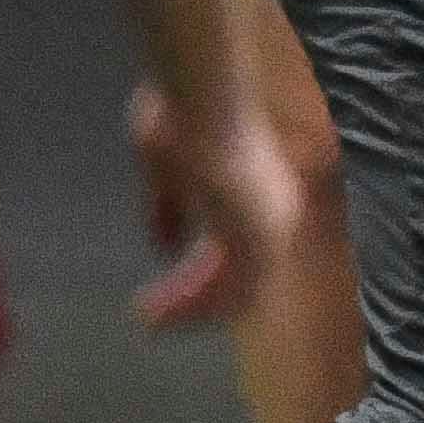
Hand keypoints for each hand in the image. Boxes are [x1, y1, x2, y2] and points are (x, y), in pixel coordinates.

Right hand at [126, 82, 303, 330]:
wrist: (196, 102)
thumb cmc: (183, 120)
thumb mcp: (169, 173)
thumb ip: (172, 210)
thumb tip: (166, 245)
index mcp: (263, 199)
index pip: (244, 256)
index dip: (207, 280)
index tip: (176, 294)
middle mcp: (275, 217)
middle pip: (241, 279)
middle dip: (196, 301)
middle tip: (157, 318)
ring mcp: (269, 228)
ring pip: (231, 290)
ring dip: (186, 308)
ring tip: (148, 320)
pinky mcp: (254, 236)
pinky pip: (222, 287)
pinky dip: (185, 303)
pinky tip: (152, 312)